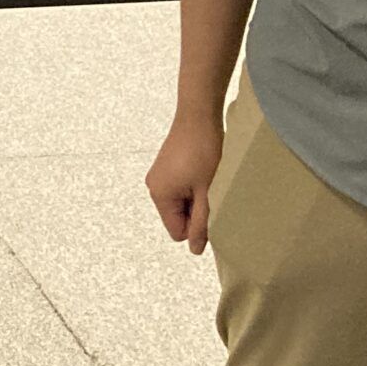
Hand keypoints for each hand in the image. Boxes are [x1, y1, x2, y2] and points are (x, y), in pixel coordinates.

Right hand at [146, 112, 223, 253]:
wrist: (199, 115)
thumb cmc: (204, 152)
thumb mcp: (207, 192)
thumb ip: (201, 223)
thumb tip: (195, 250)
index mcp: (160, 195)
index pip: (177, 232)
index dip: (197, 226)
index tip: (211, 206)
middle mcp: (154, 186)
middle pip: (178, 217)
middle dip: (197, 211)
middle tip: (212, 191)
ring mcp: (159, 175)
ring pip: (182, 203)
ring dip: (197, 198)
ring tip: (209, 179)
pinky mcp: (166, 166)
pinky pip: (180, 189)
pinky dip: (194, 186)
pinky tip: (204, 172)